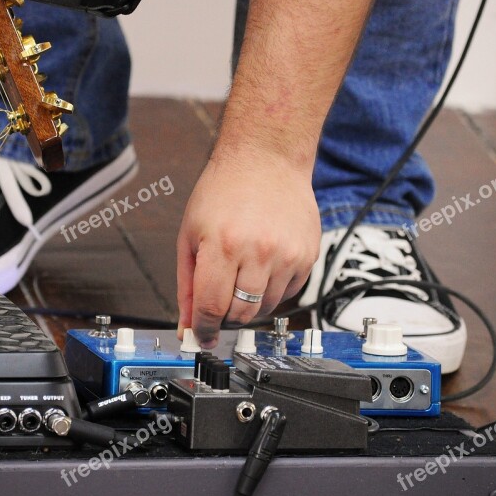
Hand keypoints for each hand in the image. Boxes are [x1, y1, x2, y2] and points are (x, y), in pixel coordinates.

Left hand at [176, 150, 319, 347]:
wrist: (266, 158)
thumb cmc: (223, 190)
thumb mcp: (190, 234)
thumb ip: (187, 283)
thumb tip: (188, 323)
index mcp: (223, 246)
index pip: (212, 307)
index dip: (203, 329)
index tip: (200, 337)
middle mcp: (259, 252)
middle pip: (241, 314)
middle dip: (224, 319)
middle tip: (217, 307)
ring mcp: (288, 255)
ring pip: (265, 308)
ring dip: (248, 306)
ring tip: (239, 278)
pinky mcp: (307, 256)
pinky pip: (288, 294)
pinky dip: (271, 292)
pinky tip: (261, 268)